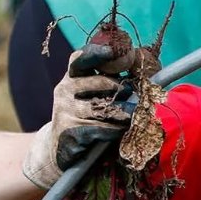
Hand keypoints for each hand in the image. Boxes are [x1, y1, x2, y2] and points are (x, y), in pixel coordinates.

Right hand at [21, 45, 134, 188]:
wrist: (59, 149)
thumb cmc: (84, 119)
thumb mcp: (91, 98)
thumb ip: (108, 85)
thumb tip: (141, 76)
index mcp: (71, 78)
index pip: (80, 60)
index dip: (95, 53)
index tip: (111, 51)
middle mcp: (65, 90)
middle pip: (101, 82)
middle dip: (122, 88)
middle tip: (134, 93)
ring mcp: (66, 110)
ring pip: (105, 107)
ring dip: (124, 112)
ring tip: (134, 114)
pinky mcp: (70, 131)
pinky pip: (103, 128)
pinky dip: (116, 130)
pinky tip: (122, 132)